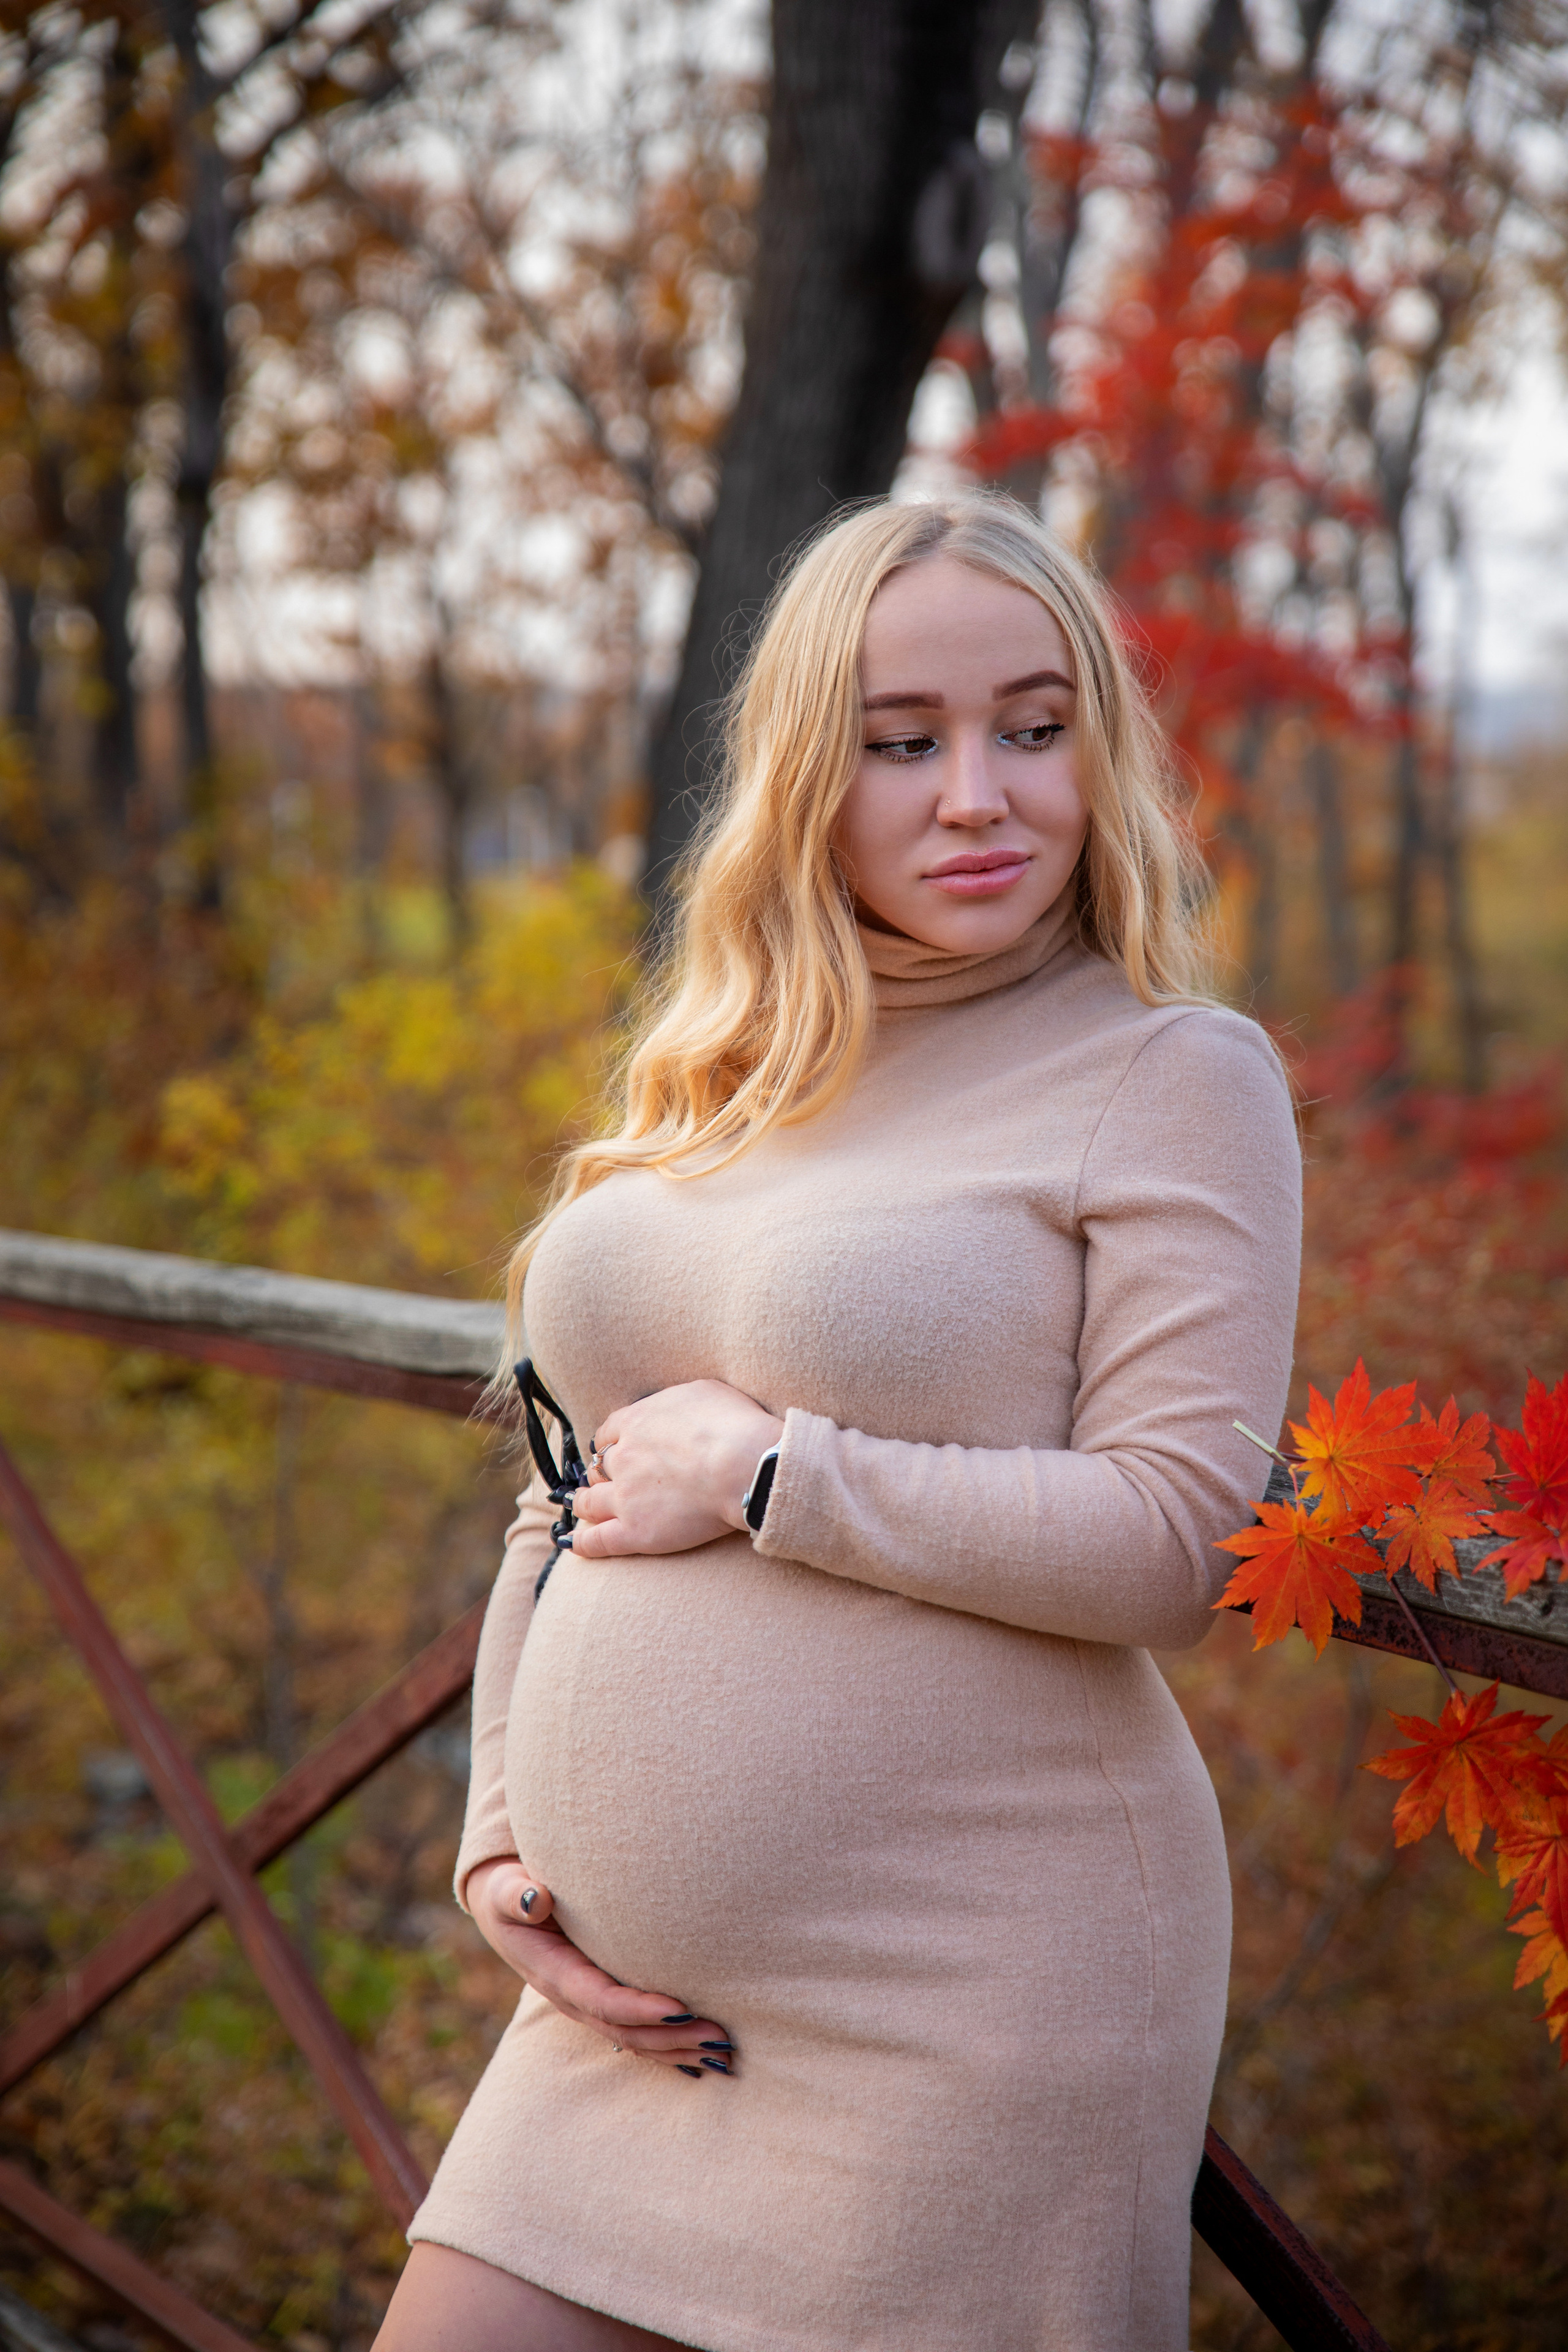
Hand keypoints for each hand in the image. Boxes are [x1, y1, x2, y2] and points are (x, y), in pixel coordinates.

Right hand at [465, 1860, 734, 2075]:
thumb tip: (535, 1899)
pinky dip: (668, 2046)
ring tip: (722, 2053)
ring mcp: (587, 2005)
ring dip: (677, 2048)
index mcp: (554, 1973)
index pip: (600, 1999)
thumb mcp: (506, 1891)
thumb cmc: (510, 1893)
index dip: (639, 2008)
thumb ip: (517, 1896)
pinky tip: (700, 2056)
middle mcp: (572, 1998)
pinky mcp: (600, 2001)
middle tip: (719, 2035)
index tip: (680, 2007)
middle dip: (672, 2036)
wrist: (504, 1912)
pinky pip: (635, 2034)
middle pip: (625, 2030)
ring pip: (634, 2039)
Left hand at [569, 1378, 783, 1559]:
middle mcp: (623, 1458)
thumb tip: (674, 1409)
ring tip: (580, 1506)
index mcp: (636, 1422)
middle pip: (598, 1467)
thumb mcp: (703, 1392)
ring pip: (590, 1502)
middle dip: (599, 1473)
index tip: (613, 1448)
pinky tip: (572, 1543)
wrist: (744, 1467)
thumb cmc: (734, 1425)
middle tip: (602, 1480)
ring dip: (583, 1503)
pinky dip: (582, 1542)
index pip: (609, 1433)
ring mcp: (626, 1496)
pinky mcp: (635, 1531)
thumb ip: (676, 1402)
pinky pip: (598, 1540)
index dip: (610, 1442)